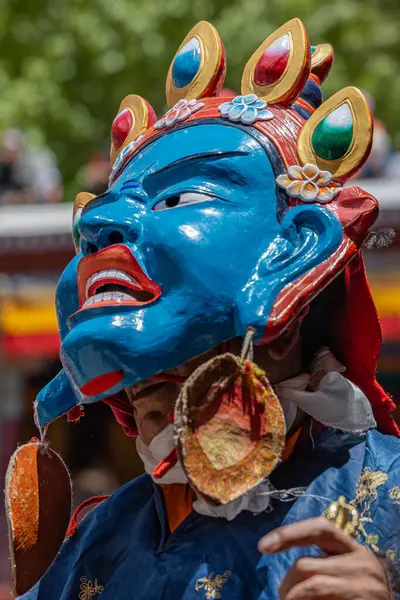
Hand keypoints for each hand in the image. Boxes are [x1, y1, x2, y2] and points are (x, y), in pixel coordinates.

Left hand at [258, 517, 390, 599]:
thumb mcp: (345, 571)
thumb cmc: (359, 595)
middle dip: (286, 582)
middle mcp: (362, 564)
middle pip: (306, 564)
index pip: (319, 529)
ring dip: (291, 597)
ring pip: (310, 586)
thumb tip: (276, 551)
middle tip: (281, 595)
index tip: (263, 546)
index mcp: (354, 549)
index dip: (288, 533)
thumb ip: (321, 562)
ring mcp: (364, 587)